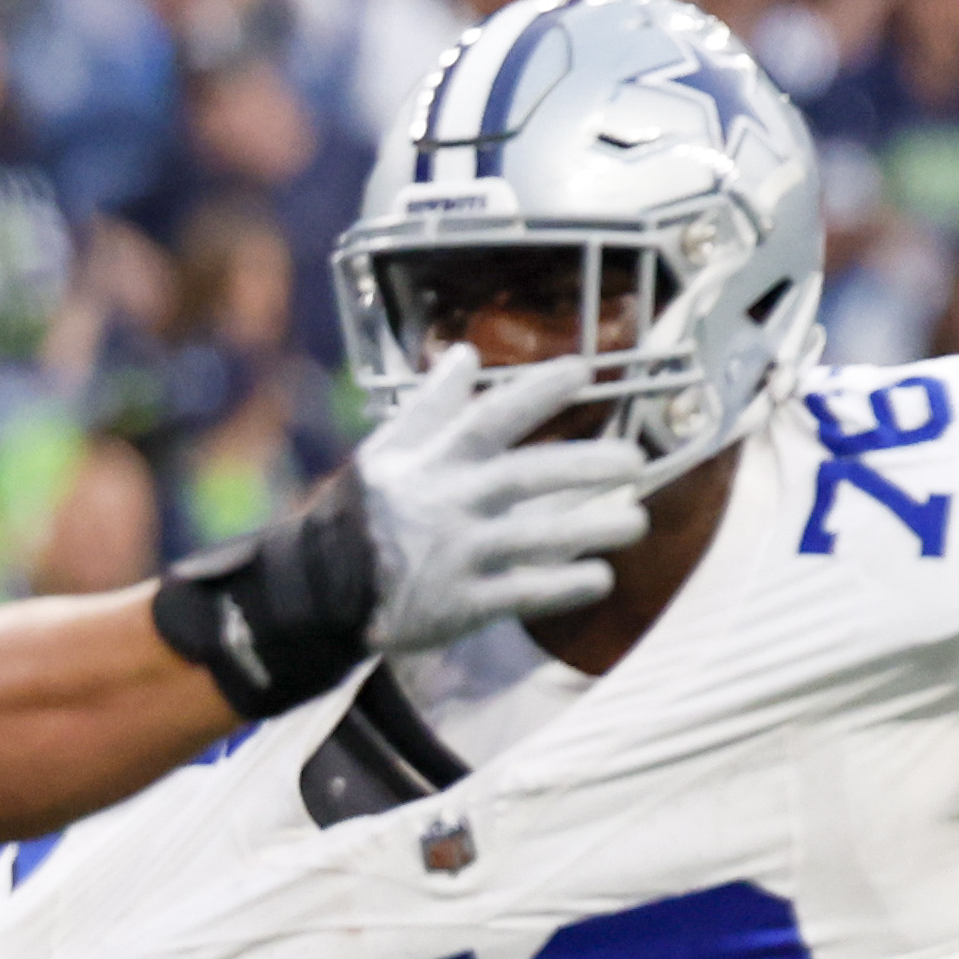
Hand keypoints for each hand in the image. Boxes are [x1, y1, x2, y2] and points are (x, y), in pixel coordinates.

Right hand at [355, 345, 654, 652]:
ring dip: (591, 529)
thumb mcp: (387, 452)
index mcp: (433, 463)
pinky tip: (602, 578)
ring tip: (638, 522)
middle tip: (636, 459)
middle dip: (584, 465)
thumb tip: (464, 353)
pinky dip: (564, 587)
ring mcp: (456, 556)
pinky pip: (523, 594)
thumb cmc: (365, 511)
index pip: (489, 417)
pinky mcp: (461, 605)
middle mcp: (449, 504)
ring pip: (535, 539)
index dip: (537, 391)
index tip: (585, 370)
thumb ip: (432, 406)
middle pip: (525, 477)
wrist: (320, 590)